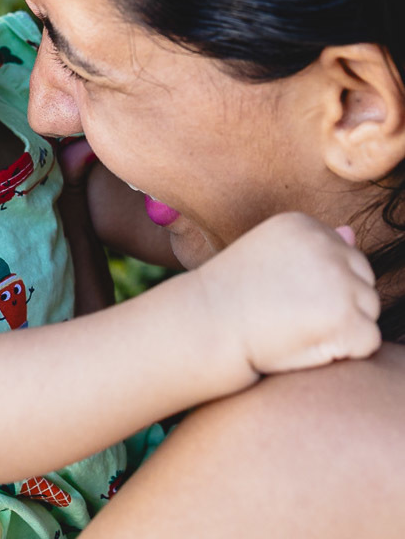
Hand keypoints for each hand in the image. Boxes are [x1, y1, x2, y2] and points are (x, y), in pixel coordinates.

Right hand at [195, 212, 380, 381]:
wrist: (207, 325)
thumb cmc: (235, 295)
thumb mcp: (270, 254)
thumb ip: (312, 244)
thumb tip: (352, 232)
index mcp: (305, 224)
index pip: (344, 257)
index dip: (320, 286)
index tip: (285, 295)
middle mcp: (325, 244)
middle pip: (362, 281)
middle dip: (339, 303)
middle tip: (292, 315)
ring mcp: (338, 280)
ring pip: (368, 310)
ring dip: (344, 327)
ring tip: (299, 328)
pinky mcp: (345, 317)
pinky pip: (369, 341)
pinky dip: (347, 352)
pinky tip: (308, 345)